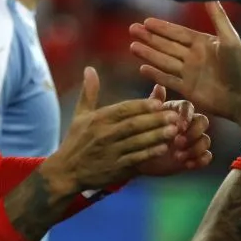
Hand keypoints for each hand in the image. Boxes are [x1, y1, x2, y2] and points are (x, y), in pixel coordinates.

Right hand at [46, 67, 180, 191]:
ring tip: (174, 130)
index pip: (123, 110)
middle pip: (133, 125)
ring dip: (156, 136)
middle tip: (174, 115)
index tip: (159, 102)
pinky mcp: (115, 168)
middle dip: (155, 120)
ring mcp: (110, 152)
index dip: (142, 106)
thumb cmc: (76, 141)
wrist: (66, 171)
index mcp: (98, 119)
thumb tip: (89, 68)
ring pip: (137, 142)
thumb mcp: (80, 115)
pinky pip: (135, 160)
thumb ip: (89, 92)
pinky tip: (163, 149)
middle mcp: (104, 135)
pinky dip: (149, 154)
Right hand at [129, 2, 240, 120]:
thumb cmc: (240, 67)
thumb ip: (218, 17)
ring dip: (148, 53)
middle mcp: (194, 57)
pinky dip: (155, 75)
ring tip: (132, 46)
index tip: (146, 21)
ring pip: (164, 61)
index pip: (177, 33)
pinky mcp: (187, 90)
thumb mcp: (229, 38)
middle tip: (132, 29)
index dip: (162, 27)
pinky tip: (142, 68)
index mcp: (203, 43)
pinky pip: (167, 80)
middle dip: (149, 37)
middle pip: (166, 45)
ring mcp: (189, 73)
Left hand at [134, 84, 212, 176]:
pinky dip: (201, 160)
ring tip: (178, 156)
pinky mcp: (194, 156)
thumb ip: (153, 104)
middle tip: (178, 142)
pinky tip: (188, 164)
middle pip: (203, 122)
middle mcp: (188, 124)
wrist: (138, 158)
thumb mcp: (144, 119)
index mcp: (177, 112)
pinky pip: (207, 156)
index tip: (179, 126)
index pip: (189, 107)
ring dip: (195, 148)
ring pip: (206, 140)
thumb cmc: (141, 134)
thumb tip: (159, 86)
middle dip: (193, 132)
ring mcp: (192, 141)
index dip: (187, 115)